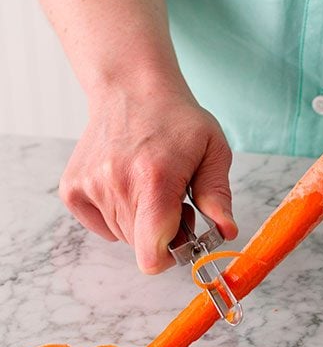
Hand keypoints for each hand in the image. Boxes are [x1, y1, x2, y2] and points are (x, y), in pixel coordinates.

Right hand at [59, 82, 237, 273]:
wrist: (131, 89)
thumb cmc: (177, 119)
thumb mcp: (213, 150)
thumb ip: (218, 194)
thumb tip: (226, 232)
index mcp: (155, 179)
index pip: (151, 252)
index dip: (170, 257)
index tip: (182, 240)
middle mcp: (116, 184)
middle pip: (141, 246)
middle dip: (163, 233)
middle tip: (175, 200)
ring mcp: (90, 186)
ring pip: (122, 236)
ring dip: (141, 223)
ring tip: (152, 188)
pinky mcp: (72, 188)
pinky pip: (100, 225)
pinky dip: (117, 215)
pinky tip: (128, 185)